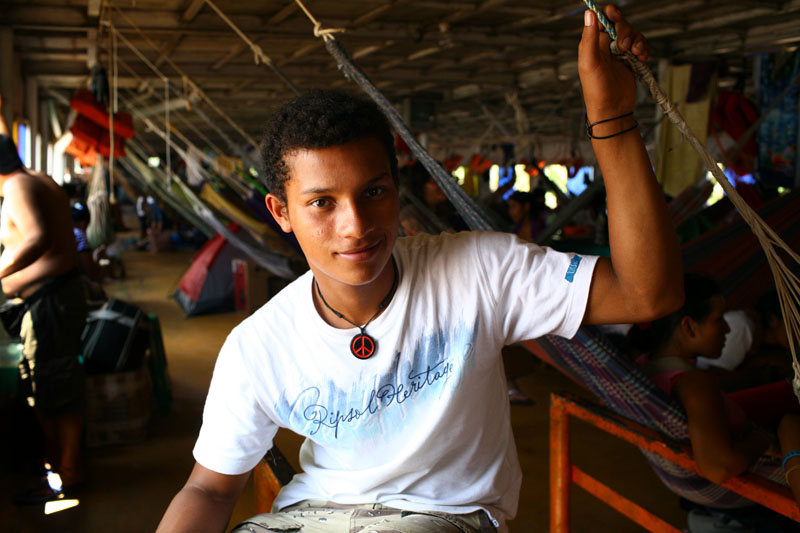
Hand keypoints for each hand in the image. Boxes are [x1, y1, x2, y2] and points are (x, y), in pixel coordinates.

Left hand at [578, 5, 648, 122]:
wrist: (613, 110)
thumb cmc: (597, 90)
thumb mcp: (589, 63)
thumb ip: (589, 38)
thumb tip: (589, 13)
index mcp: (592, 44)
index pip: (601, 19)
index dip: (609, 13)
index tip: (615, 14)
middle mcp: (605, 46)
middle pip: (620, 24)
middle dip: (626, 32)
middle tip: (625, 47)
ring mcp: (619, 53)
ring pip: (632, 34)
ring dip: (638, 41)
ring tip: (636, 55)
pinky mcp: (631, 60)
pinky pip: (641, 45)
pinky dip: (644, 49)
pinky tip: (642, 58)